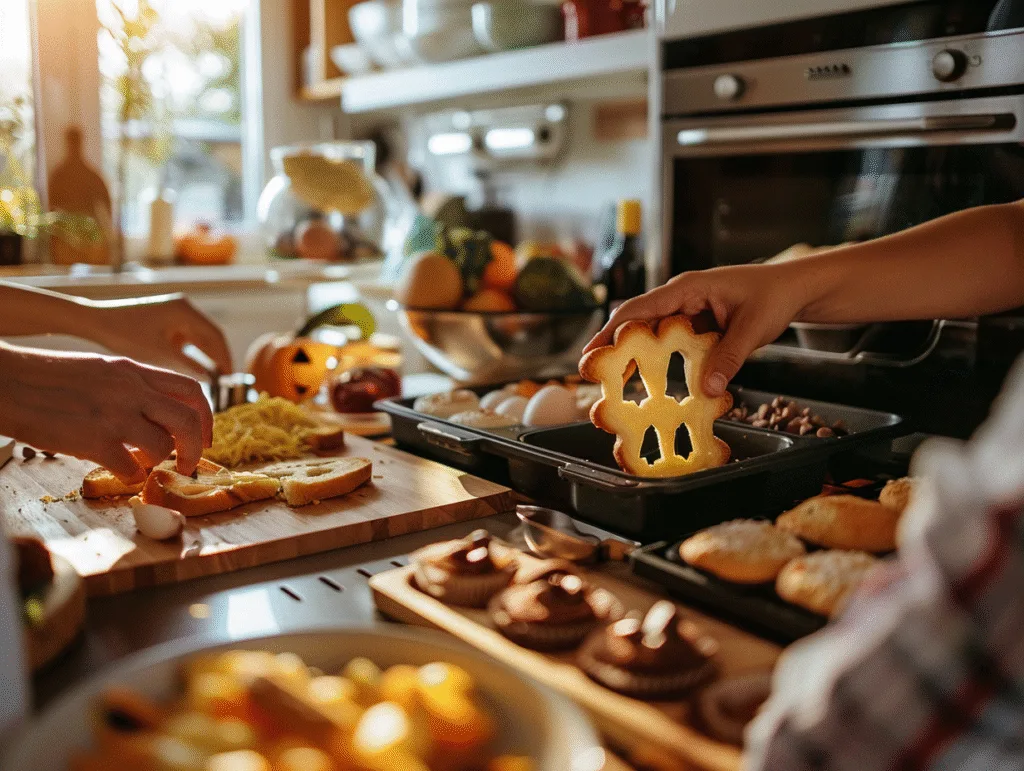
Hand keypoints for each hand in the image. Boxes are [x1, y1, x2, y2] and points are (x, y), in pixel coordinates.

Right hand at [0, 344, 212, 480]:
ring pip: (163, 445)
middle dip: (196, 447)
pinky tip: (121, 471)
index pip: (191, 390)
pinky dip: (133, 476)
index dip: (206, 417)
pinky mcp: (92, 440)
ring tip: (143, 463)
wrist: (6, 381)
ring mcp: (113, 415)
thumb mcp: (100, 371)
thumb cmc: (47, 378)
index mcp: (133, 371)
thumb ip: (131, 387)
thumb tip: (156, 413)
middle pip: (189, 420)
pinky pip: (131, 467)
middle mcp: (130, 390)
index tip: (204, 436)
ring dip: (159, 461)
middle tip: (188, 463)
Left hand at [84, 294, 231, 375]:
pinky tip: (195, 368)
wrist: (95, 322)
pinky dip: (193, 352)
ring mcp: (174, 312)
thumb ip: (188, 365)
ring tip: (214, 377)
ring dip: (207, 355)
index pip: (215, 336)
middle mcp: (183, 308)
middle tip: (226, 380)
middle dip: (218, 357)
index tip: (231, 377)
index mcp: (184, 311)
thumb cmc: (124, 335)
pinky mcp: (165, 319)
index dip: (225, 357)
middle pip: (210, 335)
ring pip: (199, 337)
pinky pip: (186, 337)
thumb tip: (211, 378)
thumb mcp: (159, 354)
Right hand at [583, 263, 810, 396]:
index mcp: (688, 287)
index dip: (612, 330)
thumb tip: (708, 389)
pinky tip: (652, 380)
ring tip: (615, 381)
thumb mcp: (753, 328)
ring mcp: (688, 309)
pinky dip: (660, 359)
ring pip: (653, 333)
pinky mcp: (697, 323)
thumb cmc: (775, 296)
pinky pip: (672, 342)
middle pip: (639, 321)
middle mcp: (682, 296)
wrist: (795, 289)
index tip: (592, 352)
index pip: (640, 308)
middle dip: (615, 346)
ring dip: (636, 355)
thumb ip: (729, 358)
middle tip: (594, 373)